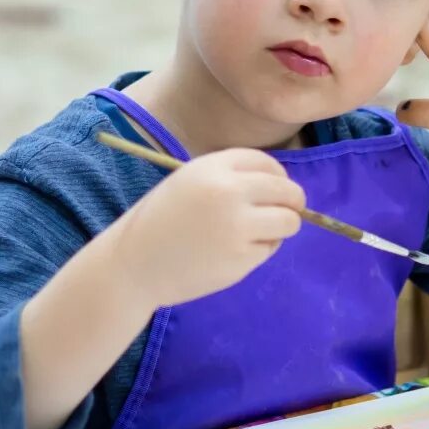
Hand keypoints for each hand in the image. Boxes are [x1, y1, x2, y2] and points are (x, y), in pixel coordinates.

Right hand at [112, 150, 304, 307]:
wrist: (134, 264)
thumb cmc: (160, 222)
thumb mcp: (189, 182)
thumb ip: (228, 179)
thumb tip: (278, 188)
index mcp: (213, 168)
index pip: (267, 164)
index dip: (279, 177)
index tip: (278, 189)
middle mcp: (229, 191)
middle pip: (287, 191)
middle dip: (293, 202)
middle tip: (287, 213)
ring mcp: (238, 226)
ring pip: (289, 222)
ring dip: (282, 228)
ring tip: (259, 234)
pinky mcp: (242, 257)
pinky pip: (269, 248)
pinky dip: (260, 251)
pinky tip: (233, 253)